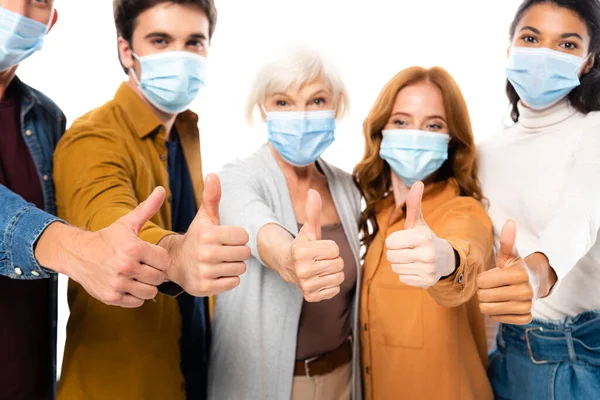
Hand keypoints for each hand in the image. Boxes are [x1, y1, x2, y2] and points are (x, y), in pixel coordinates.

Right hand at [56, 187, 170, 307]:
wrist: (78, 254)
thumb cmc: (108, 238)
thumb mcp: (127, 223)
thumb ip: (148, 208)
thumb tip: (162, 189)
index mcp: (133, 248)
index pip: (164, 260)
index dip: (160, 258)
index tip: (151, 255)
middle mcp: (125, 266)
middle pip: (159, 277)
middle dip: (155, 272)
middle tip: (145, 266)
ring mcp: (118, 284)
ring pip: (150, 292)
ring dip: (147, 285)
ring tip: (138, 275)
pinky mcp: (111, 297)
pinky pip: (137, 302)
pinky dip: (136, 296)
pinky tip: (129, 284)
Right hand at [162, 174, 249, 296]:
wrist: (176, 263)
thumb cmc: (197, 237)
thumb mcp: (204, 217)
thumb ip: (212, 197)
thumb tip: (213, 174)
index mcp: (207, 234)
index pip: (244, 236)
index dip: (237, 237)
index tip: (225, 238)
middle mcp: (205, 253)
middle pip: (244, 253)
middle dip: (237, 252)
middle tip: (223, 251)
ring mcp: (205, 272)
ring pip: (240, 268)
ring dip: (234, 265)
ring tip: (219, 262)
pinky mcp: (206, 288)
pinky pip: (234, 282)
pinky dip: (229, 279)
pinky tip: (217, 273)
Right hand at [289, 189, 344, 301]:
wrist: (287, 265)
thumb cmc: (302, 245)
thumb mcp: (309, 229)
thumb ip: (313, 212)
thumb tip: (313, 192)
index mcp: (302, 252)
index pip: (335, 249)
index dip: (330, 247)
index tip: (319, 248)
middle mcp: (302, 270)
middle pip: (339, 264)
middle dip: (332, 260)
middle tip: (320, 259)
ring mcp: (306, 285)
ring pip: (339, 278)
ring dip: (333, 272)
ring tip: (320, 269)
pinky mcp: (311, 297)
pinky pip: (335, 290)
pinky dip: (330, 285)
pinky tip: (319, 279)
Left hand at [386, 181, 455, 288]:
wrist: (446, 259)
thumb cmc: (425, 238)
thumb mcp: (418, 222)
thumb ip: (413, 204)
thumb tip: (418, 182)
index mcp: (423, 236)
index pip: (390, 242)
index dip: (394, 241)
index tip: (404, 240)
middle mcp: (427, 253)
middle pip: (391, 256)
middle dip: (395, 253)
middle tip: (407, 251)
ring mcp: (428, 269)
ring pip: (395, 268)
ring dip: (400, 264)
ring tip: (412, 259)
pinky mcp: (426, 282)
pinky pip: (402, 279)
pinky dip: (406, 274)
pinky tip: (417, 268)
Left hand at [477, 220, 536, 324]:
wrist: (537, 283)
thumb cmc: (516, 266)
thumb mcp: (509, 254)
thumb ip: (506, 240)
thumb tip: (509, 221)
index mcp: (519, 274)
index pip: (482, 282)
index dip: (482, 279)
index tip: (491, 276)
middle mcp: (525, 291)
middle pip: (484, 296)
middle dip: (483, 291)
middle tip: (493, 286)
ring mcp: (526, 306)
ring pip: (488, 309)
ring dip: (487, 302)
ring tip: (496, 294)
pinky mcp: (525, 318)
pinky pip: (497, 318)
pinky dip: (496, 312)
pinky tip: (503, 304)